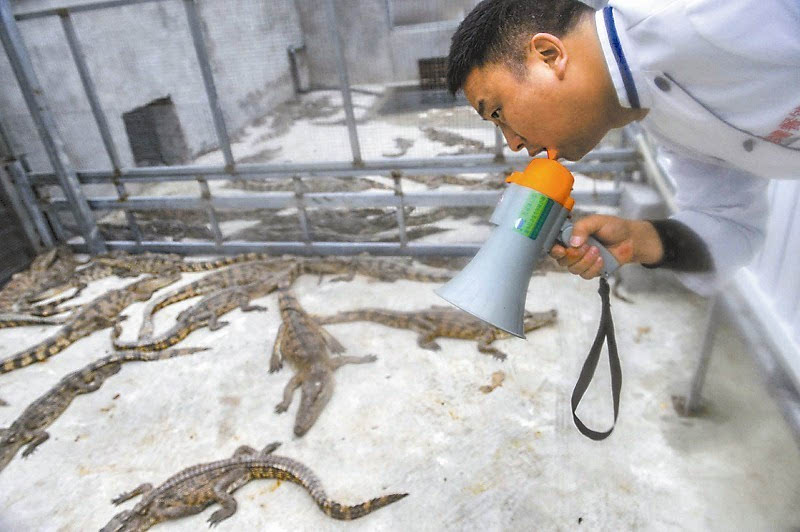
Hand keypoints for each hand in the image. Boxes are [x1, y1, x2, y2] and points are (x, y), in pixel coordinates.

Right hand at [549, 215, 663, 278]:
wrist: (631, 240)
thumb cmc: (613, 227)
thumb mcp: (596, 221)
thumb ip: (582, 227)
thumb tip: (573, 242)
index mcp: (571, 236)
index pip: (554, 245)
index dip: (554, 250)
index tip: (561, 250)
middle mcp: (573, 249)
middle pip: (562, 260)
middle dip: (574, 255)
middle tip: (586, 247)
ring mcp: (582, 261)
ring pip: (573, 269)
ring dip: (586, 261)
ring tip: (598, 250)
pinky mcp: (591, 270)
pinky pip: (585, 275)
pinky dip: (594, 267)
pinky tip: (602, 259)